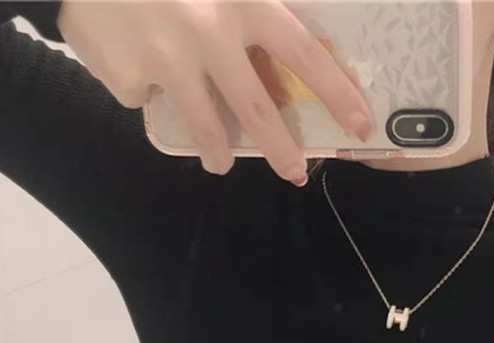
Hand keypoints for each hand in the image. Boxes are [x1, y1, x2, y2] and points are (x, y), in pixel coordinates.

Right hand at [57, 0, 373, 180]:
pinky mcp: (129, 75)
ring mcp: (166, 58)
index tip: (362, 125)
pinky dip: (147, 88)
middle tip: (294, 174)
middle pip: (257, 110)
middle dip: (281, 152)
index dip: (336, 93)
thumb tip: (285, 55)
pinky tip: (133, 59)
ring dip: (217, 152)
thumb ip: (254, 10)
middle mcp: (209, 31)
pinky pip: (149, 99)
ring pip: (205, 128)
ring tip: (220, 162)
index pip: (304, 54)